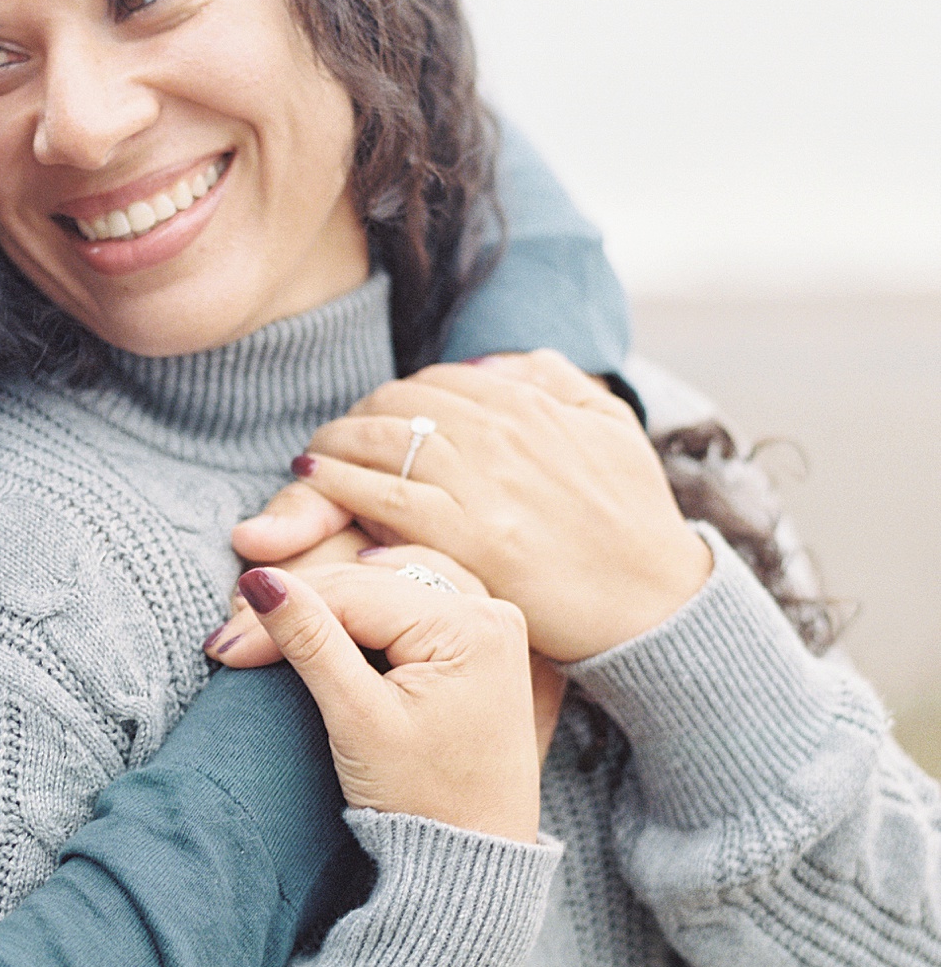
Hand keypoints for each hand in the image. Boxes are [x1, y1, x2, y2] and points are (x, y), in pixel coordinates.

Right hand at [208, 536, 567, 766]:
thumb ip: (310, 642)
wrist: (473, 859)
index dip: (279, 613)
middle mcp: (491, 612)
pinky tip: (329, 614)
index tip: (220, 646)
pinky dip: (369, 608)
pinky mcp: (482, 646)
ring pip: (391, 585)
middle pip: (371, 585)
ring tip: (268, 622)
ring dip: (331, 600)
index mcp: (470, 625)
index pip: (352, 595)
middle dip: (299, 606)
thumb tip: (260, 579)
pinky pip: (417, 602)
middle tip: (229, 635)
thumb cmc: (422, 801)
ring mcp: (491, 627)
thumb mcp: (358, 718)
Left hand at [231, 350, 711, 664]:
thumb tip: (490, 364)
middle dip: (356, 416)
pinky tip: (314, 481)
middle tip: (331, 439)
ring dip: (334, 444)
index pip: (435, 382)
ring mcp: (483, 484)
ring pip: (380, 443)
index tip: (374, 418)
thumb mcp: (613, 429)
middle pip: (397, 404)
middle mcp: (501, 434)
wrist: (654, 602)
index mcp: (532, 406)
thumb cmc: (636, 522)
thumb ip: (556, 381)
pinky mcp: (465, 537)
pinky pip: (381, 496)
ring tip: (312, 459)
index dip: (393, 398)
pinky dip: (337, 482)